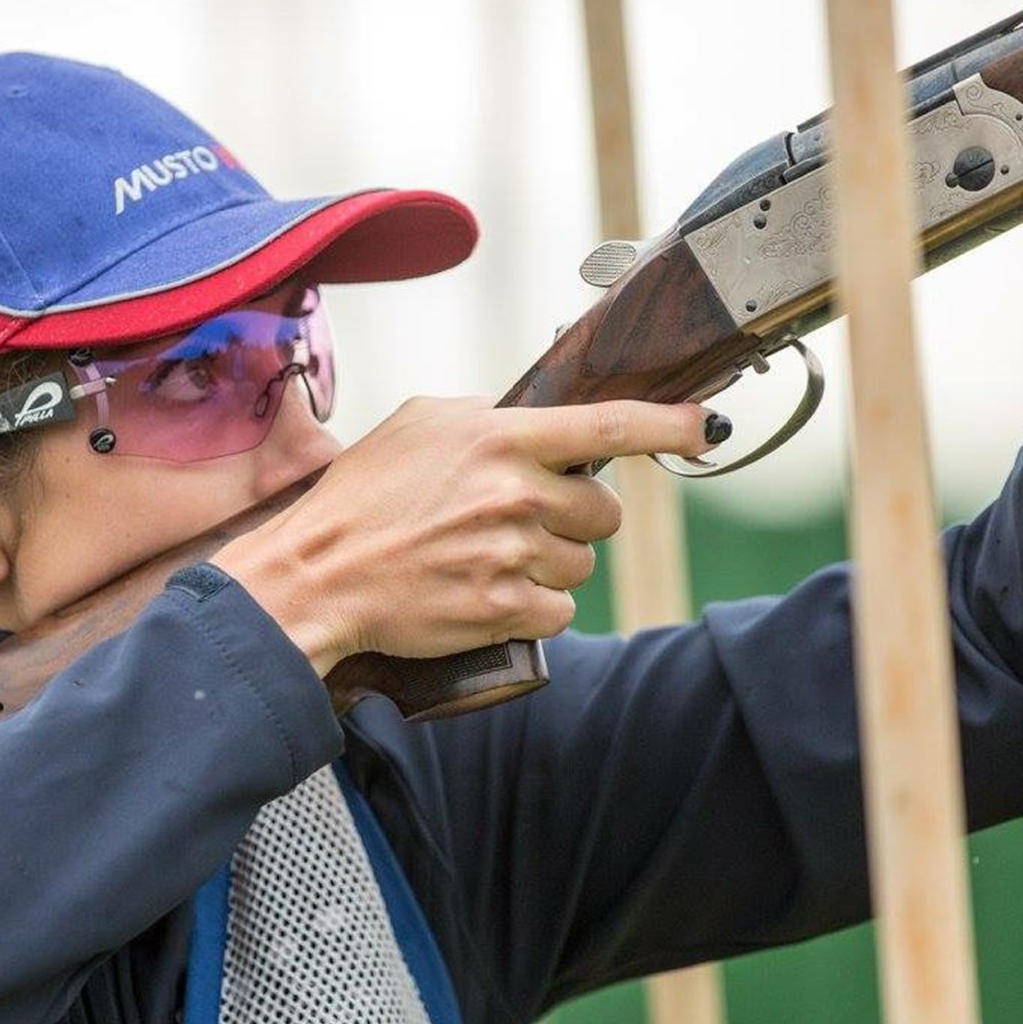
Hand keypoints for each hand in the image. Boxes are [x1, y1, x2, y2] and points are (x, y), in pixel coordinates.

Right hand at [211, 396, 714, 673]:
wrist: (318, 575)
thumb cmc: (363, 497)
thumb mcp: (418, 424)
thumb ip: (485, 414)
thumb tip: (531, 420)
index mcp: (502, 438)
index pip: (607, 425)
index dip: (667, 424)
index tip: (704, 426)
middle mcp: (517, 493)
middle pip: (603, 513)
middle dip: (575, 518)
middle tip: (522, 519)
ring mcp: (514, 554)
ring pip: (582, 564)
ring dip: (550, 564)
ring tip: (490, 558)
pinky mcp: (507, 608)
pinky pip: (561, 609)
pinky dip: (534, 605)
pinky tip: (490, 592)